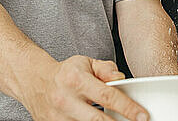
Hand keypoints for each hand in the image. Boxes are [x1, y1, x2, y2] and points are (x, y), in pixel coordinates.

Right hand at [26, 55, 148, 120]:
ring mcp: (57, 117)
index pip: (107, 96)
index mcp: (76, 80)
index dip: (128, 108)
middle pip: (97, 120)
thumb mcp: (86, 63)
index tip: (142, 116)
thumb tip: (121, 78)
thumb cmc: (65, 73)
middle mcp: (66, 100)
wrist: (35, 82)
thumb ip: (106, 69)